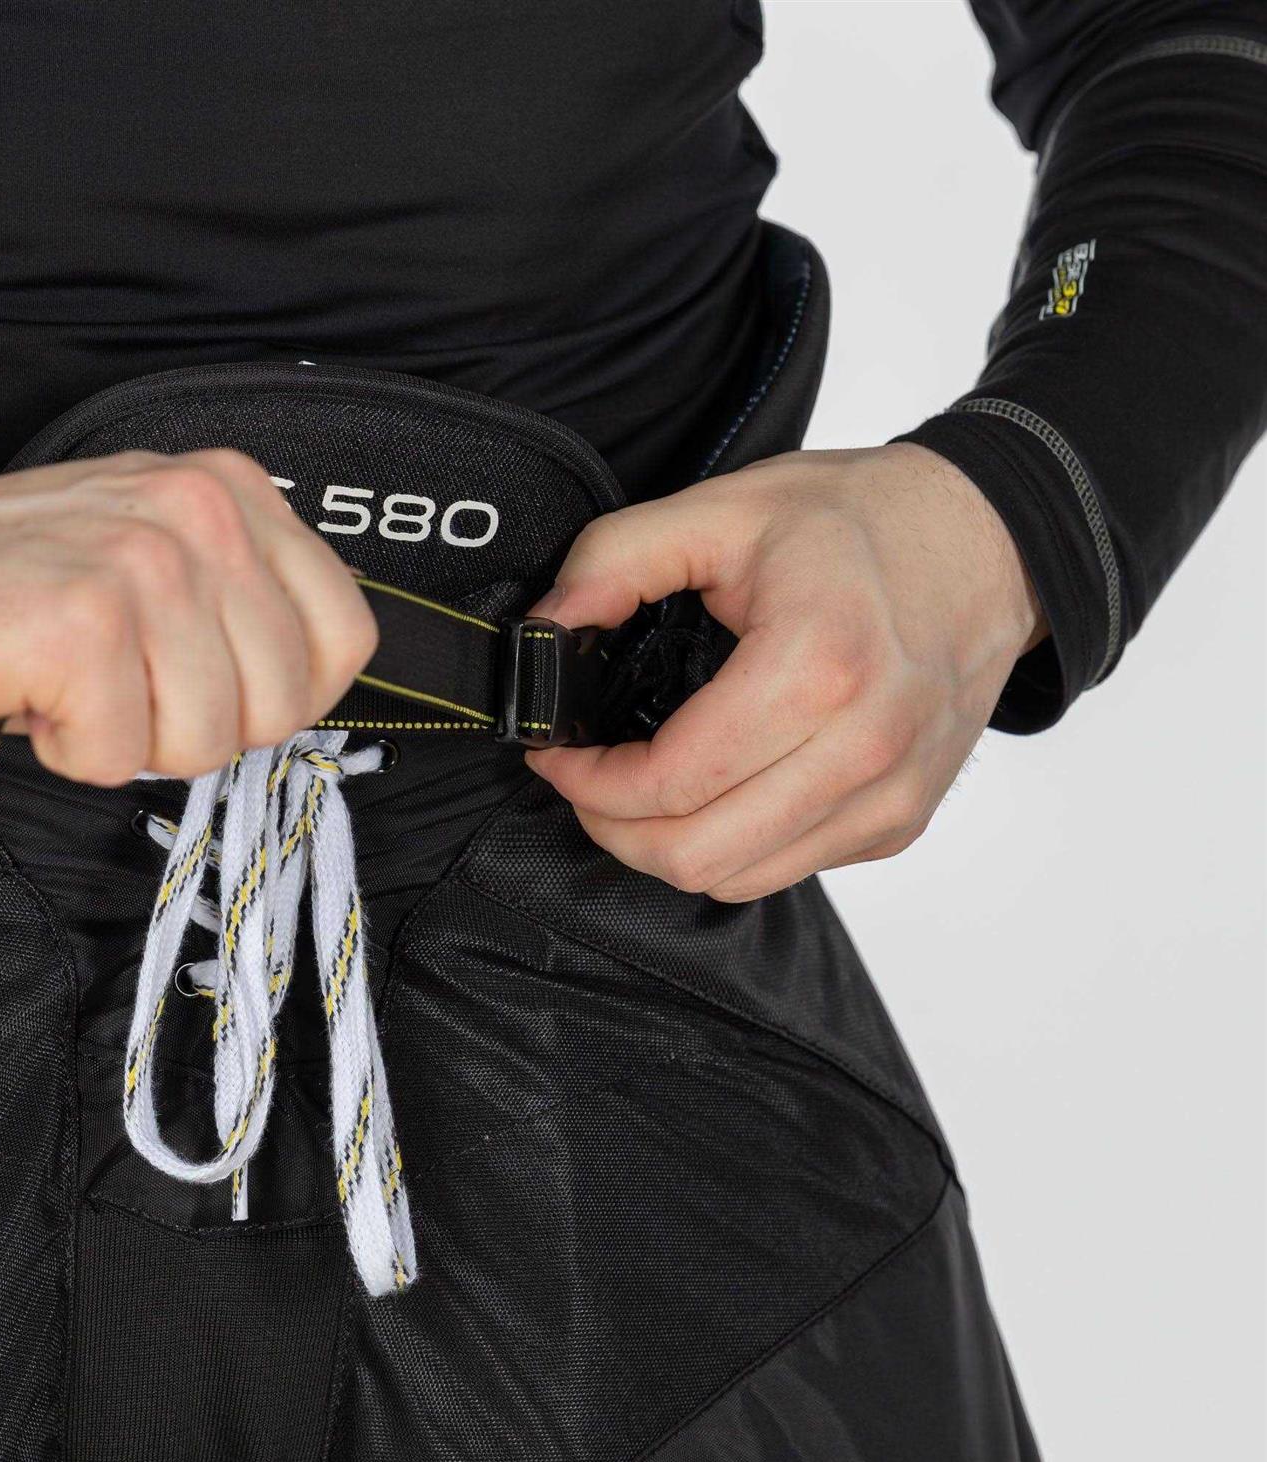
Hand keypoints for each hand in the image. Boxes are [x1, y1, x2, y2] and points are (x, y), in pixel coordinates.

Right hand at [0, 448, 375, 784]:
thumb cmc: (23, 590)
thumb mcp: (165, 560)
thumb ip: (249, 598)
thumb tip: (319, 673)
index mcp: (236, 490)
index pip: (348, 633)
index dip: (288, 693)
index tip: (219, 687)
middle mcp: (201, 509)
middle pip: (283, 701)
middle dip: (202, 725)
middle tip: (126, 682)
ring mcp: (144, 559)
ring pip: (209, 737)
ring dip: (132, 738)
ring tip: (76, 680)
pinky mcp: (81, 620)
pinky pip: (121, 753)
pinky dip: (72, 750)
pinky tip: (35, 693)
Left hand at [525, 444, 1044, 900]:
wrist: (989, 545)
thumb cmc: (863, 523)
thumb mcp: (724, 509)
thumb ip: (614, 562)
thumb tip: (546, 631)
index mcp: (817, 668)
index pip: (671, 782)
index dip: (589, 782)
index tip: (559, 753)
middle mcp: (863, 750)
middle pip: (696, 855)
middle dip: (614, 828)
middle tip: (588, 780)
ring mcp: (889, 796)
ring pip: (737, 878)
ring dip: (666, 846)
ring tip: (641, 789)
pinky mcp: (900, 821)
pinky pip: (787, 869)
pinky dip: (730, 846)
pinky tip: (715, 790)